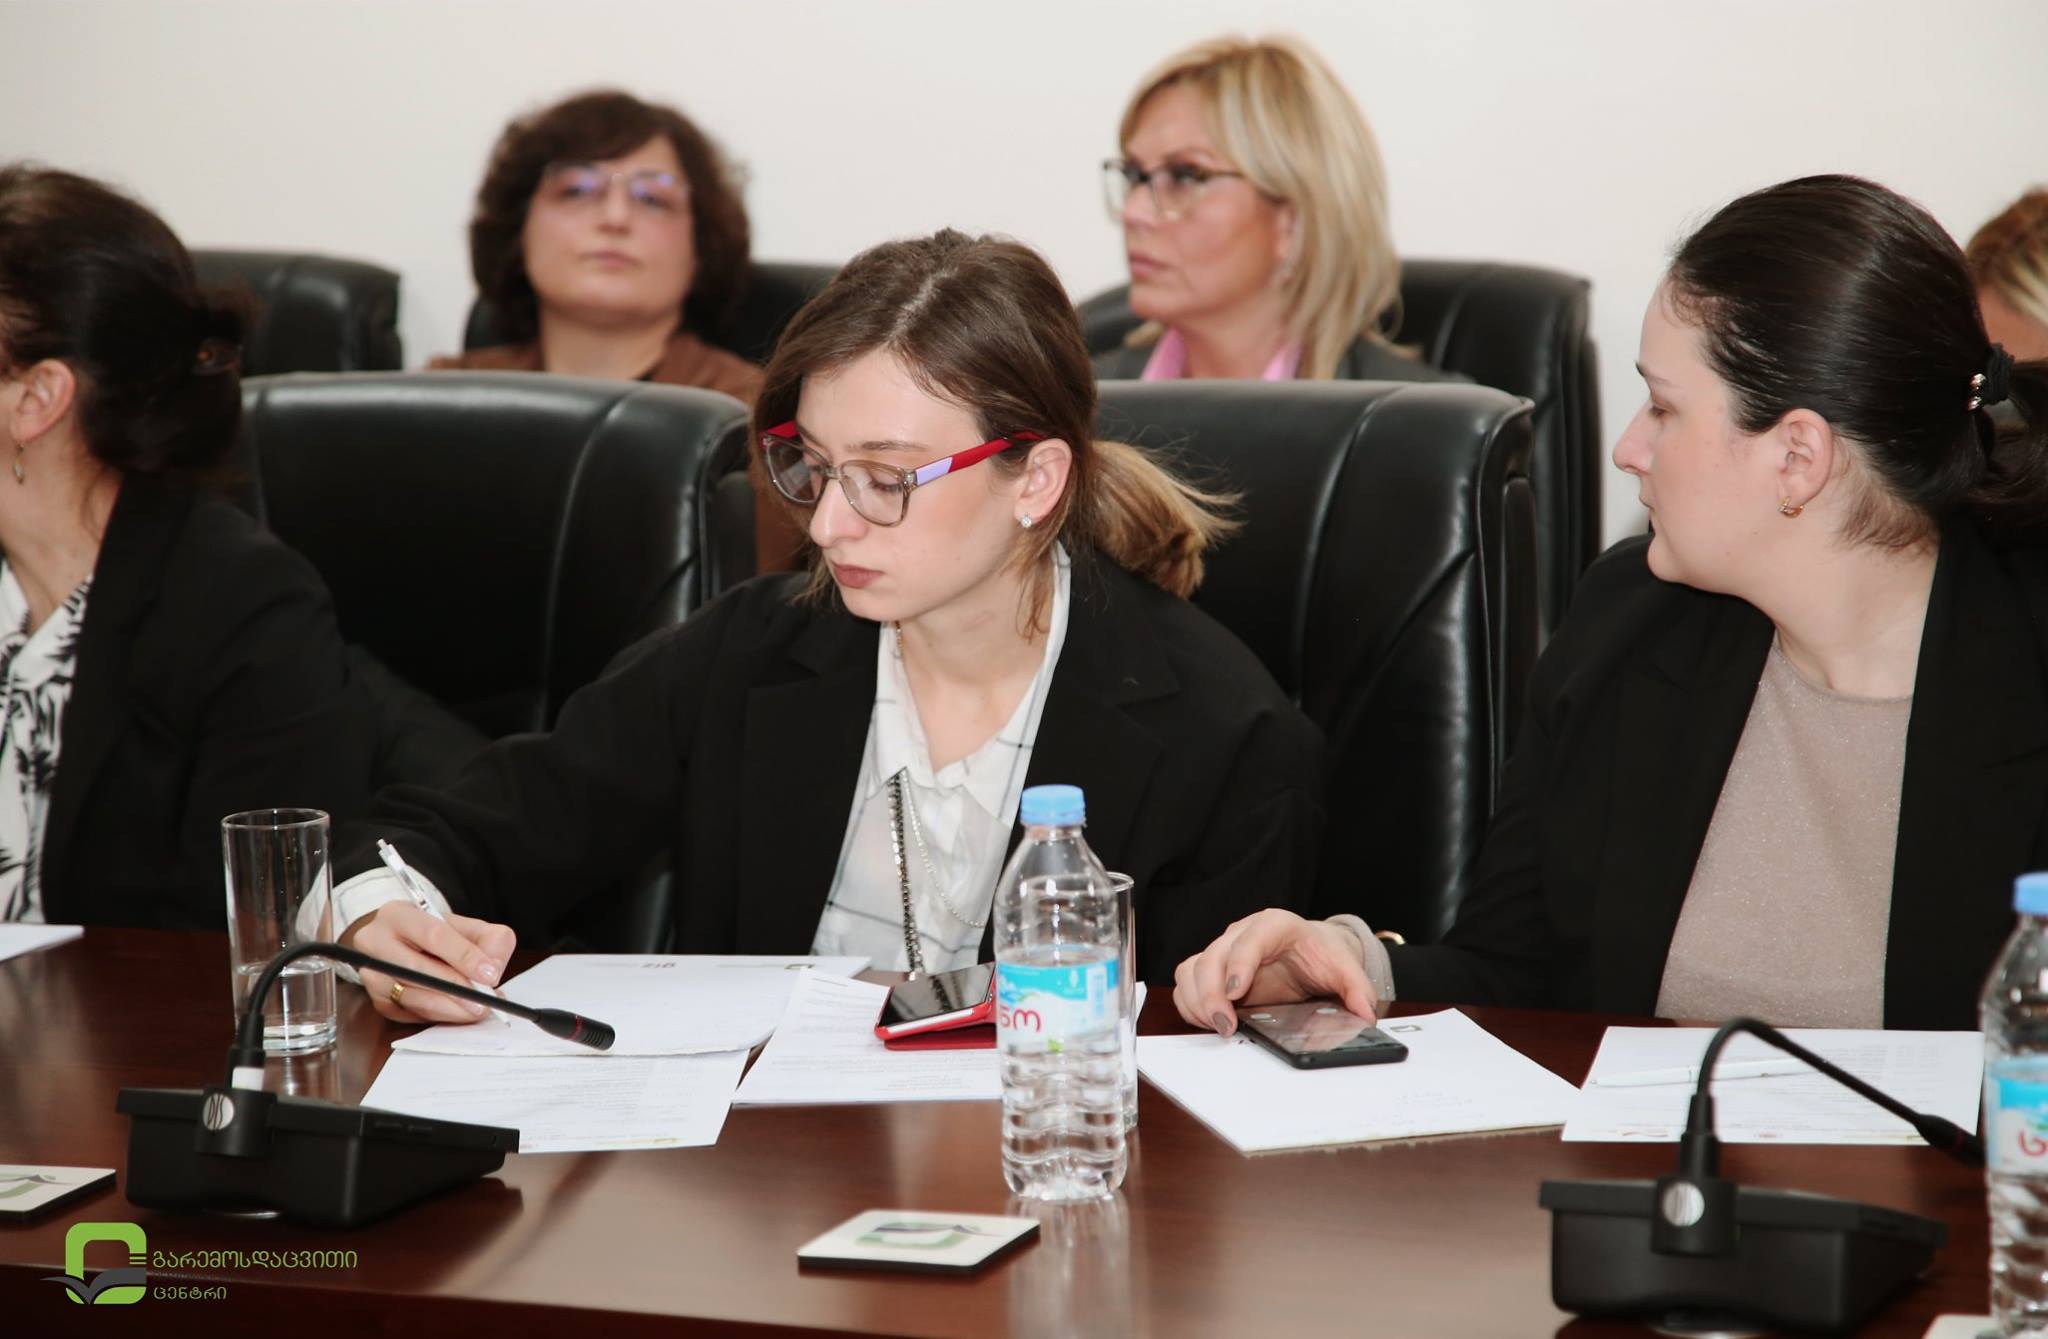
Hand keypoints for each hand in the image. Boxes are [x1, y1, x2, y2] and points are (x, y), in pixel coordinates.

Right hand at [340, 901, 515, 1024]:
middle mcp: (375, 942)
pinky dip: (437, 1016)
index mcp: (398, 914)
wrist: (405, 945)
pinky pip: (409, 1013)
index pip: (433, 934)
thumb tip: (493, 969)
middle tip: (484, 1001)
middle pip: (415, 969)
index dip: (464, 956)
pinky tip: (457, 1013)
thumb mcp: (467, 927)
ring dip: (449, 1008)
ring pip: (410, 996)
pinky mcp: (377, 1000)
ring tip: (477, 1010)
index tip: (490, 975)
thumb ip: (489, 940)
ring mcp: (371, 973)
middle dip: (455, 989)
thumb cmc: (439, 935)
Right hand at [1172, 908, 1380, 1035]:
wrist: (1308, 950)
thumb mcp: (1344, 966)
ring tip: (1217, 1027)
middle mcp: (1241, 934)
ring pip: (1192, 969)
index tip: (1237, 994)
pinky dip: (1191, 1005)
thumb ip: (1357, 988)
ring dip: (1197, 1001)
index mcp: (1273, 925)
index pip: (1249, 939)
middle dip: (1212, 994)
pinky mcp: (1211, 970)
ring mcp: (1222, 951)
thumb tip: (1366, 1015)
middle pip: (1212, 958)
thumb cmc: (1319, 954)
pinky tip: (1208, 1023)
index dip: (1239, 965)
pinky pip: (1187, 983)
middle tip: (1226, 1026)